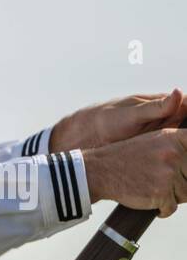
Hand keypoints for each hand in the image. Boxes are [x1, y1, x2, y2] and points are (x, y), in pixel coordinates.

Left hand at [50, 89, 186, 152]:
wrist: (84, 137)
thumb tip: (178, 93)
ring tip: (186, 157)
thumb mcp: (131, 114)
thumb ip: (155, 107)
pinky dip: (178, 157)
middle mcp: (165, 118)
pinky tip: (180, 166)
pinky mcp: (153, 148)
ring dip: (186, 146)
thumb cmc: (105, 120)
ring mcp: (160, 134)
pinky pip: (171, 152)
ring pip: (183, 138)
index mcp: (162, 104)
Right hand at [82, 127, 186, 216]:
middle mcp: (174, 154)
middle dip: (181, 183)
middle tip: (164, 183)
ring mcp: (168, 174)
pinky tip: (152, 203)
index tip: (181, 171)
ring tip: (156, 192)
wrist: (100, 171)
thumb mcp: (155, 140)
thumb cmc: (127, 157)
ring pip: (185, 194)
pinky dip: (163, 210)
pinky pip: (172, 208)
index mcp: (175, 138)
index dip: (186, 168)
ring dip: (172, 197)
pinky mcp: (160, 193)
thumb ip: (178, 147)